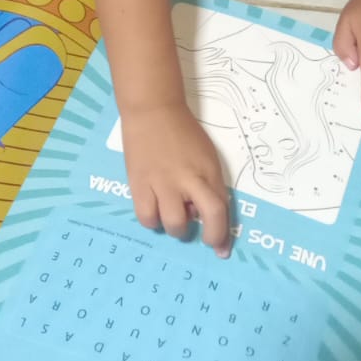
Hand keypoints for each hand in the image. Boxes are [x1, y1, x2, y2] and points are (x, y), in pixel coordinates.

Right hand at [122, 102, 230, 256]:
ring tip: (170, 215)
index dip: (221, 236)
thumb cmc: (184, 133)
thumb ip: (208, 184)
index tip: (220, 250)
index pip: (219, 211)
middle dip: (196, 235)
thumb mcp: (206, 156)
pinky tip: (153, 210)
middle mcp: (187, 179)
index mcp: (208, 172)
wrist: (153, 110)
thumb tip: (200, 215)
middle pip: (197, 221)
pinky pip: (145, 217)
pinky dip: (152, 220)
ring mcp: (161, 182)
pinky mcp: (139, 183)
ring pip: (170, 224)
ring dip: (173, 227)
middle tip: (191, 228)